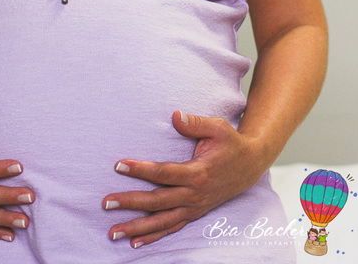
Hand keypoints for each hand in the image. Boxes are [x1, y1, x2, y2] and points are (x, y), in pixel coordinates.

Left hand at [102, 111, 272, 248]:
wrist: (250, 165)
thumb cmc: (231, 144)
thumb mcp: (218, 128)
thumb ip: (195, 123)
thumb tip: (175, 116)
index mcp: (198, 172)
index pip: (163, 172)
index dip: (141, 169)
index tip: (119, 165)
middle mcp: (194, 194)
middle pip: (157, 201)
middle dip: (130, 202)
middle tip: (106, 202)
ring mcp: (194, 207)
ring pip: (162, 221)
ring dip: (136, 228)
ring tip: (112, 232)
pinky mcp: (195, 213)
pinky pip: (172, 228)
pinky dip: (153, 236)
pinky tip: (134, 242)